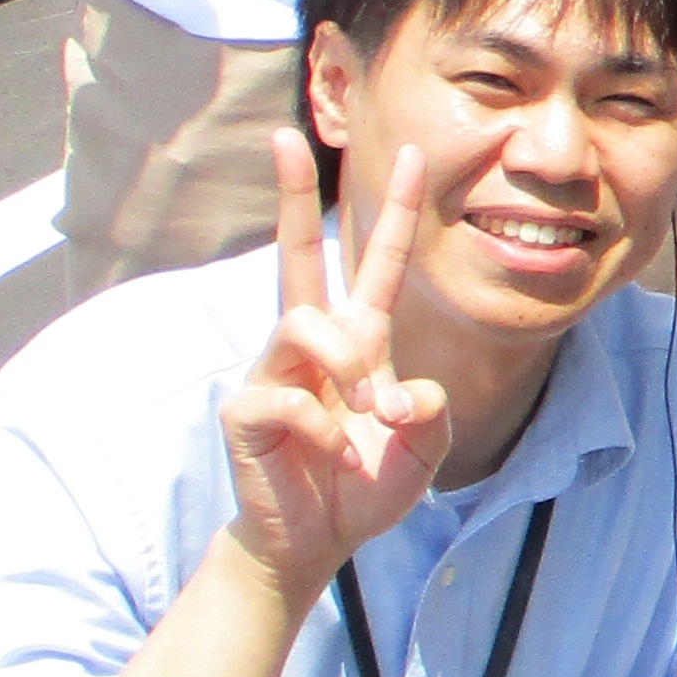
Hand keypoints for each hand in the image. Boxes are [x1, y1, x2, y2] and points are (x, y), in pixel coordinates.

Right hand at [219, 133, 448, 593]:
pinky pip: (286, 396)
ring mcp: (275, 370)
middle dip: (290, 194)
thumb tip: (402, 392)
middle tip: (285, 136)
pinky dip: (322, 430)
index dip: (399, 211)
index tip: (414, 153)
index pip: (380, 263)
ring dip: (346, 365)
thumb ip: (430, 415)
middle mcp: (313, 343)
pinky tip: (330, 455)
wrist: (315, 541)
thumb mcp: (421, 451)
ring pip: (305, 323)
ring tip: (362, 414)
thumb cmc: (364, 485)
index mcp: (360, 340)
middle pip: (297, 253)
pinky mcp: (247, 407)